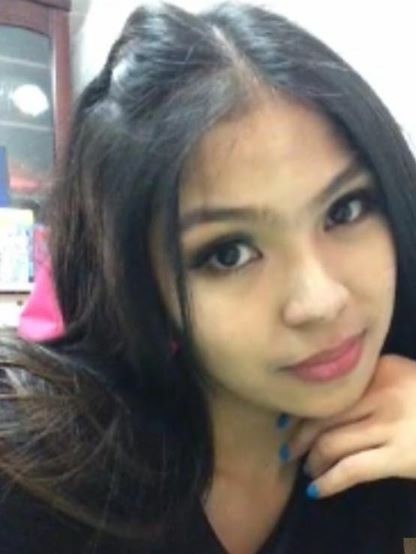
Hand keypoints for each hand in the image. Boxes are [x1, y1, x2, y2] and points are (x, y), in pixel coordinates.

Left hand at [284, 355, 415, 497]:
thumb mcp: (403, 378)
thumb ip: (371, 381)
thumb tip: (327, 400)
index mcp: (381, 370)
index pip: (331, 392)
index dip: (303, 410)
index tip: (287, 422)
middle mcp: (382, 393)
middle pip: (324, 416)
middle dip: (300, 437)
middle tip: (289, 450)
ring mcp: (392, 425)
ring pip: (332, 443)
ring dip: (313, 461)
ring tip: (309, 469)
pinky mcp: (400, 457)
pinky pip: (351, 470)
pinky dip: (329, 482)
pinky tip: (318, 490)